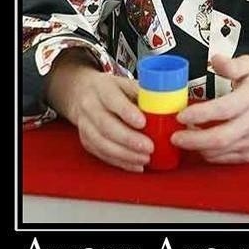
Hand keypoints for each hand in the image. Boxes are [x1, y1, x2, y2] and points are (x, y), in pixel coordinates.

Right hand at [44, 49, 152, 171]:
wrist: (82, 93)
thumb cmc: (112, 89)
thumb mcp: (126, 83)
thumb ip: (143, 93)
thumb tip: (167, 105)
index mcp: (102, 88)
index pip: (112, 100)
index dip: (127, 112)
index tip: (143, 123)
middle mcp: (90, 106)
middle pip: (106, 125)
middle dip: (129, 139)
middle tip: (149, 147)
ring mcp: (85, 125)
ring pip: (102, 143)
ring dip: (125, 154)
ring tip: (145, 159)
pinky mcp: (86, 141)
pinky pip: (101, 154)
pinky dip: (120, 162)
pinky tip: (136, 165)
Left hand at [171, 54, 248, 163]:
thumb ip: (232, 64)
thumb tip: (215, 60)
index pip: (223, 110)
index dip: (200, 114)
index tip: (182, 114)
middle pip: (220, 138)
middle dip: (193, 140)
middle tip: (175, 136)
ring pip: (221, 152)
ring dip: (198, 147)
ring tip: (183, 138)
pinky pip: (225, 159)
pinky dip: (208, 154)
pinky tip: (199, 145)